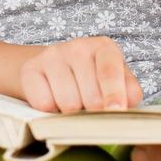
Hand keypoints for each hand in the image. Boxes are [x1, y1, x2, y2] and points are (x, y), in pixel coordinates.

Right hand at [20, 36, 143, 112]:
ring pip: (68, 103)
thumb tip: (125, 106)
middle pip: (90, 96)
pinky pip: (44, 104)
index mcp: (104, 47)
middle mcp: (78, 46)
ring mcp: (53, 55)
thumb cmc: (93, 81)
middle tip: (90, 109)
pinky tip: (54, 100)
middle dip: (93, 112)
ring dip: (72, 114)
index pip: (109, 72)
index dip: (114, 94)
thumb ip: (129, 92)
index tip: (115, 110)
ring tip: (73, 104)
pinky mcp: (31, 69)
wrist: (54, 71)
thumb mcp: (117, 81)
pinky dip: (50, 112)